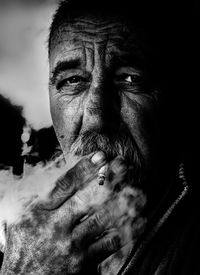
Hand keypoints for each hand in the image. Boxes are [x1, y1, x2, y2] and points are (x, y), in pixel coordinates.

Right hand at [0, 152, 145, 274]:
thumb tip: (62, 177)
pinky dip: (126, 231)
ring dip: (122, 203)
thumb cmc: (23, 248)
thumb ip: (40, 198)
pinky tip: (139, 221)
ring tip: (138, 191)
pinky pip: (109, 244)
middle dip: (107, 179)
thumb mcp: (21, 219)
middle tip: (123, 165)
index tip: (100, 156)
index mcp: (40, 212)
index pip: (65, 185)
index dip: (84, 168)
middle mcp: (56, 227)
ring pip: (102, 219)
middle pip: (86, 198)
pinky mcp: (83, 263)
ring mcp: (71, 246)